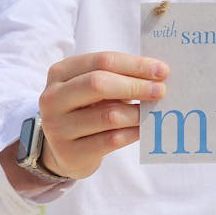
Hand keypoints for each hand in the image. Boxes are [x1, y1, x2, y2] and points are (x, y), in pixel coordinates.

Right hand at [37, 51, 168, 178]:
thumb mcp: (94, 87)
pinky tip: (144, 129)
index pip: (102, 61)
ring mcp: (57, 128)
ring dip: (137, 113)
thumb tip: (158, 75)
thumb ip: (120, 77)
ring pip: (108, 116)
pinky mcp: (70, 153)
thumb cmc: (86, 108)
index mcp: (60, 72)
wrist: (62, 149)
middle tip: (161, 90)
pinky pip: (111, 140)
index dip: (135, 65)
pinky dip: (133, 133)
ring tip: (153, 111)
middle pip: (99, 84)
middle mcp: (53, 98)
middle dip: (136, 86)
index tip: (162, 70)